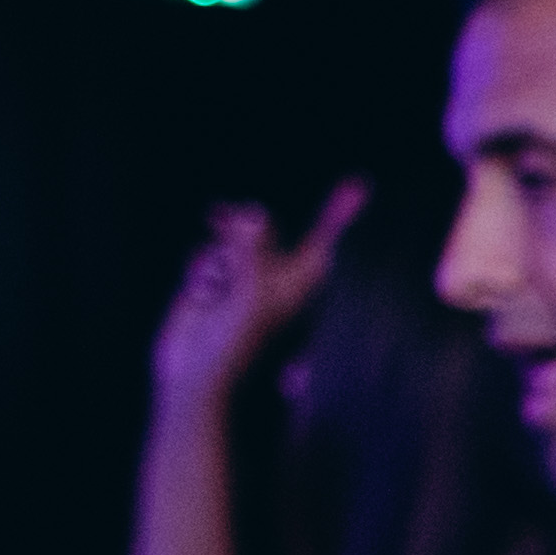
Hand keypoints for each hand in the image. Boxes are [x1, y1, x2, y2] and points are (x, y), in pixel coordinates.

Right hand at [149, 176, 367, 410]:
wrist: (195, 370)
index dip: (340, 213)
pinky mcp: (212, 281)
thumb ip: (253, 249)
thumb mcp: (252, 293)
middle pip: (263, 229)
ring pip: (229, 239)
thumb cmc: (233, 340)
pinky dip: (199, 271)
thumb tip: (253, 214)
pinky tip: (199, 297)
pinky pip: (205, 253)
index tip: (361, 184)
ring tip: (216, 292)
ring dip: (217, 259)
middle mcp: (273, 278)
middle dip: (243, 227)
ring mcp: (241, 278)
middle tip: (223, 220)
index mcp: (297, 284)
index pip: (324, 241)